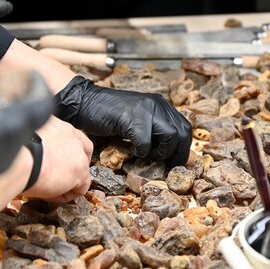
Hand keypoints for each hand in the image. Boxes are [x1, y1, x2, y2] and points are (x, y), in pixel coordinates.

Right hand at [23, 117, 92, 202]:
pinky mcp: (80, 169)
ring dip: (67, 181)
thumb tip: (29, 155)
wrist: (16, 160)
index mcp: (52, 122)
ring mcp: (77, 151)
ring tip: (48, 190)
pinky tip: (50, 196)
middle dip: (76, 163)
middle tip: (64, 176)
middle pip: (83, 147)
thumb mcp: (21, 139)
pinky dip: (67, 195)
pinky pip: (80, 187)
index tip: (59, 160)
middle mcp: (68, 132)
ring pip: (80, 170)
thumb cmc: (11, 152)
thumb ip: (32, 142)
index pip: (67, 133)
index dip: (66, 148)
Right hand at [53, 76, 191, 167]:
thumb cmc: (108, 115)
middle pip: (183, 133)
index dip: (182, 148)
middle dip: (176, 154)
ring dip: (160, 152)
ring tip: (145, 154)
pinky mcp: (132, 117)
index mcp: (161, 105)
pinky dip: (141, 151)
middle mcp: (158, 104)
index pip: (185, 128)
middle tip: (165, 166)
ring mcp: (146, 109)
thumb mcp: (138, 122)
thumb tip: (175, 155)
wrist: (84, 102)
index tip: (174, 162)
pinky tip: (131, 149)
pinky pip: (146, 142)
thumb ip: (156, 133)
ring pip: (171, 136)